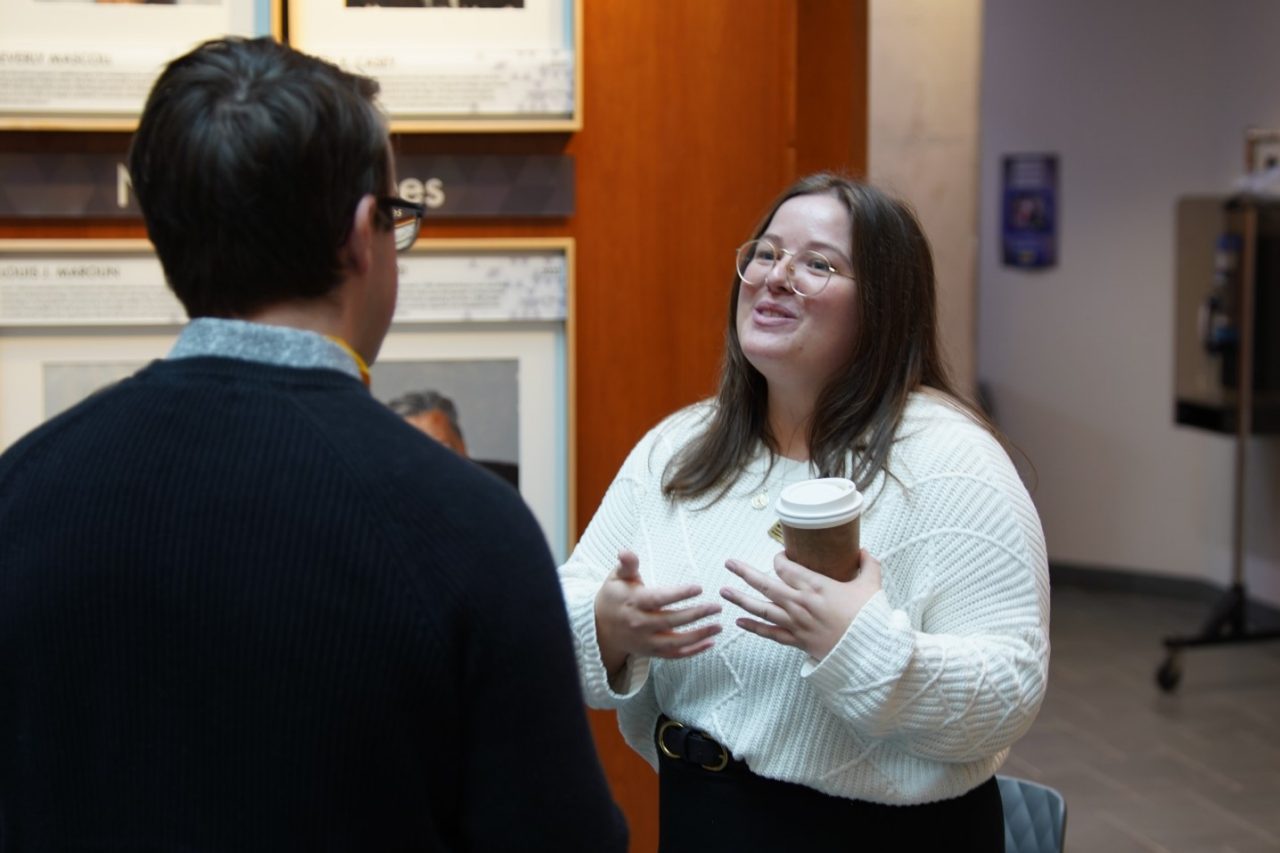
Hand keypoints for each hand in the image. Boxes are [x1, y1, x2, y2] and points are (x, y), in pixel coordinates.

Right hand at [595, 549, 721, 679]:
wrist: (601, 629)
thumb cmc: (614, 597)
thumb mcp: (617, 577)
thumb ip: (628, 565)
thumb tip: (625, 551)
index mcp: (633, 602)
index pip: (658, 599)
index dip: (679, 594)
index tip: (699, 588)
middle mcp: (639, 624)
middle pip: (671, 620)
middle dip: (696, 614)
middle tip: (717, 607)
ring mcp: (645, 641)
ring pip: (675, 642)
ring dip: (699, 635)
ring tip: (719, 626)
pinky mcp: (651, 652)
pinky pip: (674, 655)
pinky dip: (693, 651)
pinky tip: (710, 643)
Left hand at [720, 549, 882, 660]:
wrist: (869, 653)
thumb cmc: (869, 619)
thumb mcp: (871, 586)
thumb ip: (868, 565)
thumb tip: (863, 551)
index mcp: (815, 585)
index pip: (785, 567)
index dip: (779, 559)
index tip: (780, 558)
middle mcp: (799, 602)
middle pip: (765, 583)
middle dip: (745, 572)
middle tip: (729, 563)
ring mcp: (795, 623)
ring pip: (761, 608)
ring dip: (741, 599)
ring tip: (723, 591)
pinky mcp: (796, 641)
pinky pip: (769, 633)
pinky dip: (753, 628)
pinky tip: (738, 623)